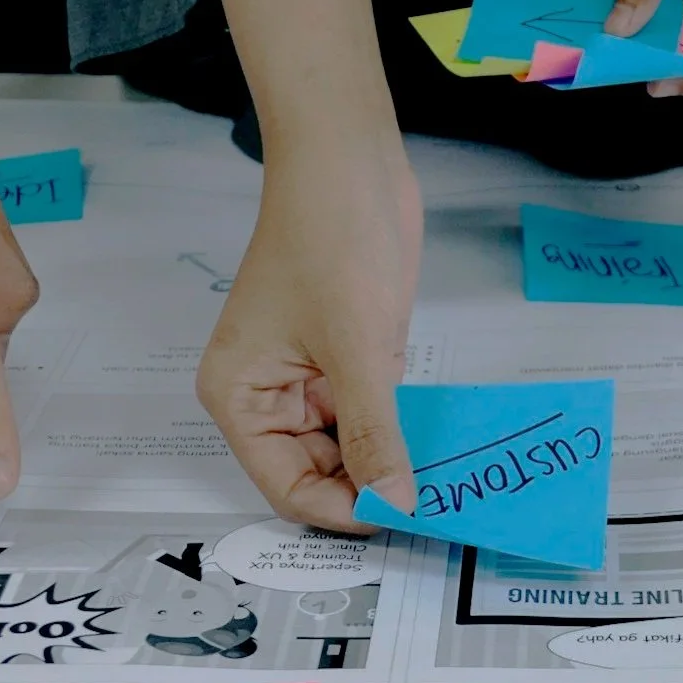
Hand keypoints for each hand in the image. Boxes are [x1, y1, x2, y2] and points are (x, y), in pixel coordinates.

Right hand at [199, 0, 419, 529]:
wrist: (351, 162)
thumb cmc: (332, 240)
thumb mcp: (357, 349)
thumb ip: (374, 434)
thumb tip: (395, 504)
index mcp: (240, 398)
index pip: (286, 486)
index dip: (340, 511)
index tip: (401, 520)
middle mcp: (267, 397)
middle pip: (317, 475)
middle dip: (369, 490)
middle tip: (432, 506)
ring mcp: (308, 380)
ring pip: (349, 450)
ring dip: (390, 464)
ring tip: (443, 481)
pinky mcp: (346, 360)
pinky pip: (370, 415)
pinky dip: (400, 431)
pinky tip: (439, 446)